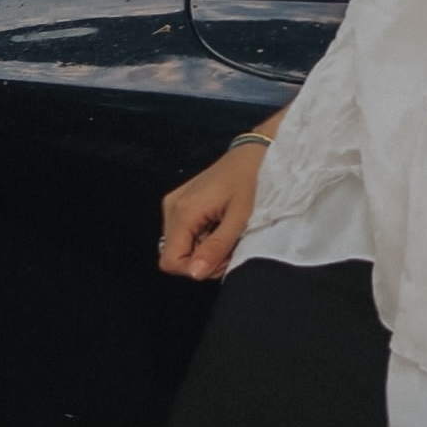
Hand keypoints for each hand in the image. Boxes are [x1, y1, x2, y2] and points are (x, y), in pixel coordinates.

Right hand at [158, 145, 263, 281]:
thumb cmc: (252, 181)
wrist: (256, 153)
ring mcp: (175, 203)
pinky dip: (205, 237)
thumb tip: (194, 274)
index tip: (222, 258)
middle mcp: (172, 207)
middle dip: (203, 259)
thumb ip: (216, 247)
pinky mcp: (182, 201)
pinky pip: (186, 233)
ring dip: (206, 249)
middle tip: (231, 245)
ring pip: (182, 246)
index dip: (195, 268)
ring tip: (229, 232)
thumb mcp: (240, 218)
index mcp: (183, 211)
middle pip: (176, 254)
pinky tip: (222, 224)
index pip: (170, 261)